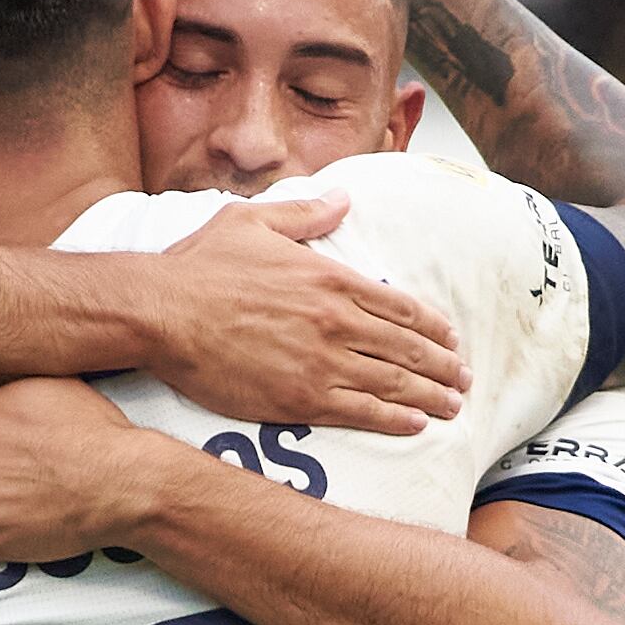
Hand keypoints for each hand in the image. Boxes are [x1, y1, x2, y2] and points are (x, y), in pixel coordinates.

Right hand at [143, 191, 464, 433]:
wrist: (161, 312)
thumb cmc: (199, 266)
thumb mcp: (253, 220)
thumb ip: (305, 214)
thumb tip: (342, 197)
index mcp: (330, 277)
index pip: (400, 304)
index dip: (432, 326)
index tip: (450, 340)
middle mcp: (336, 320)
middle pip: (407, 346)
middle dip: (442, 366)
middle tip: (463, 380)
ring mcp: (321, 361)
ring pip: (394, 382)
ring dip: (430, 396)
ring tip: (452, 406)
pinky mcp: (300, 398)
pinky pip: (362, 412)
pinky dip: (395, 420)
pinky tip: (416, 426)